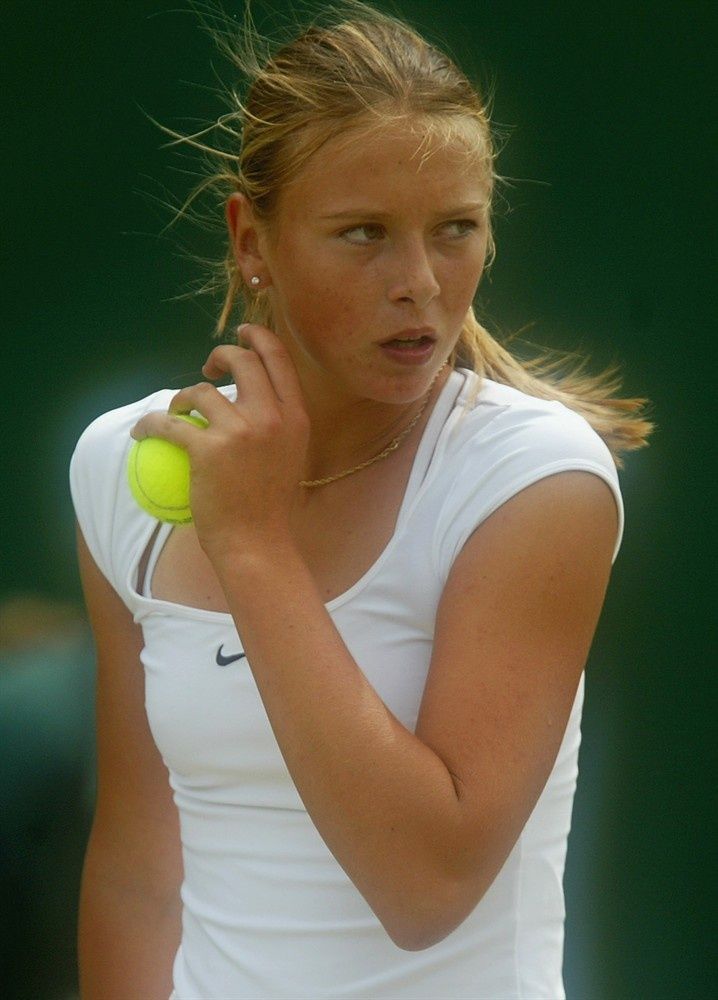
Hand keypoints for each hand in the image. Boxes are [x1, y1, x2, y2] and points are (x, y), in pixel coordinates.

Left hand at [130, 324, 309, 561]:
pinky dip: (151, 423)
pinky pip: (170, 423)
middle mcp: (272, 417)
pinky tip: (143, 431)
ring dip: (184, 398)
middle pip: (242, 361)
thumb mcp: (290, 457)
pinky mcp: (208, 450)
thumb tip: (256, 401)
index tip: (243, 335)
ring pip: (202, 391)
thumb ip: (278, 425)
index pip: (278, 359)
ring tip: (179, 414)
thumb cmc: (271, 507)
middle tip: (209, 368)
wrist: (258, 543)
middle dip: (221, 355)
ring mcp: (241, 432)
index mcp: (295, 417)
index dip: (258, 338)